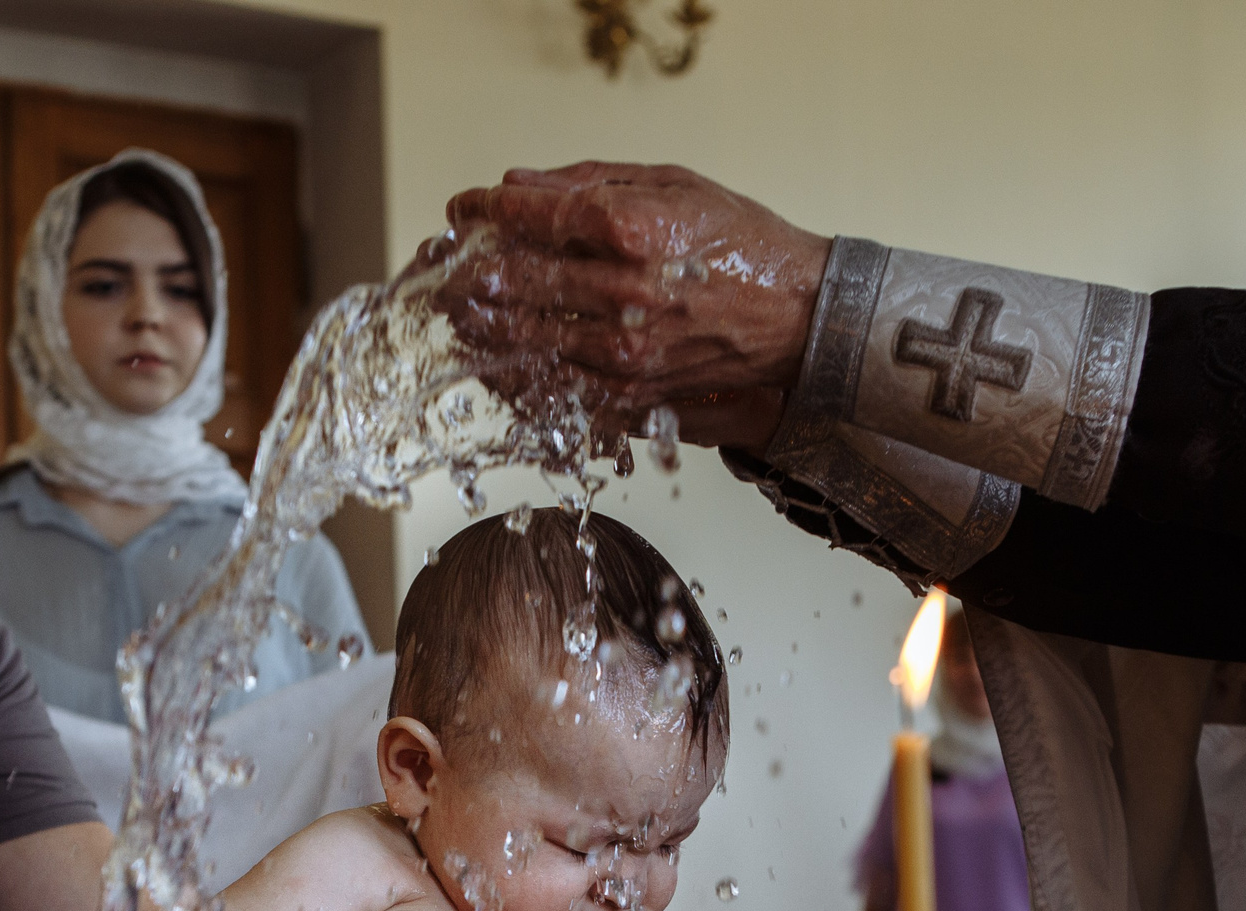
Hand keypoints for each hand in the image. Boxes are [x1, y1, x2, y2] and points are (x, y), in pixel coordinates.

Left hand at [435, 163, 829, 435]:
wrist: (801, 318)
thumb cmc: (743, 246)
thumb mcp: (675, 185)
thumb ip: (590, 181)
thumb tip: (518, 183)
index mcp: (635, 230)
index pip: (533, 217)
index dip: (487, 211)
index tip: (464, 209)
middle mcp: (625, 293)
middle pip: (518, 282)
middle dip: (469, 272)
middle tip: (443, 269)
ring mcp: (626, 352)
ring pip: (526, 341)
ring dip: (482, 326)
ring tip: (459, 312)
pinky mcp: (633, 393)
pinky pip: (558, 389)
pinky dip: (519, 376)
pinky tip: (496, 361)